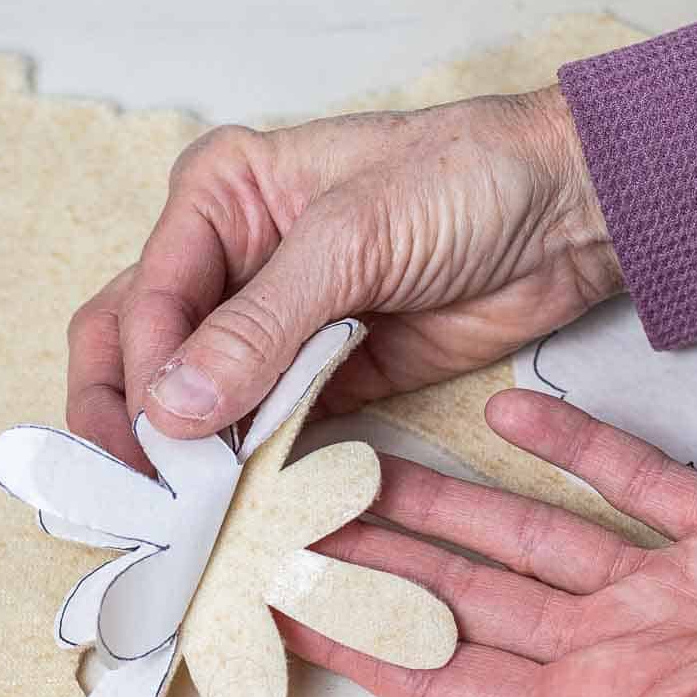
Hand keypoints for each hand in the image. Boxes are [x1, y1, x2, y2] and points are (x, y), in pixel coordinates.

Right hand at [66, 90, 619, 466]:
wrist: (569, 215)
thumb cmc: (467, 179)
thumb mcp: (352, 237)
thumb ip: (260, 326)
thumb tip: (173, 406)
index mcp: (219, 198)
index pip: (143, 299)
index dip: (142, 376)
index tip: (160, 443)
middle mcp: (229, 261)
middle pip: (139, 350)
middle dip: (128, 423)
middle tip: (136, 496)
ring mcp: (273, 328)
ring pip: (192, 402)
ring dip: (182, 457)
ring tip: (176, 516)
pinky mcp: (321, 378)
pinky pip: (261, 431)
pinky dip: (243, 470)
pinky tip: (234, 509)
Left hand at [279, 392, 696, 696]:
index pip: (443, 682)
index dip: (362, 648)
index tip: (282, 615)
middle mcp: (613, 657)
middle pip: (464, 600)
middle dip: (377, 563)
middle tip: (290, 518)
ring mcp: (667, 594)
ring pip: (528, 533)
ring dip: (446, 499)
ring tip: (363, 460)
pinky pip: (638, 482)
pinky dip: (580, 447)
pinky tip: (513, 413)